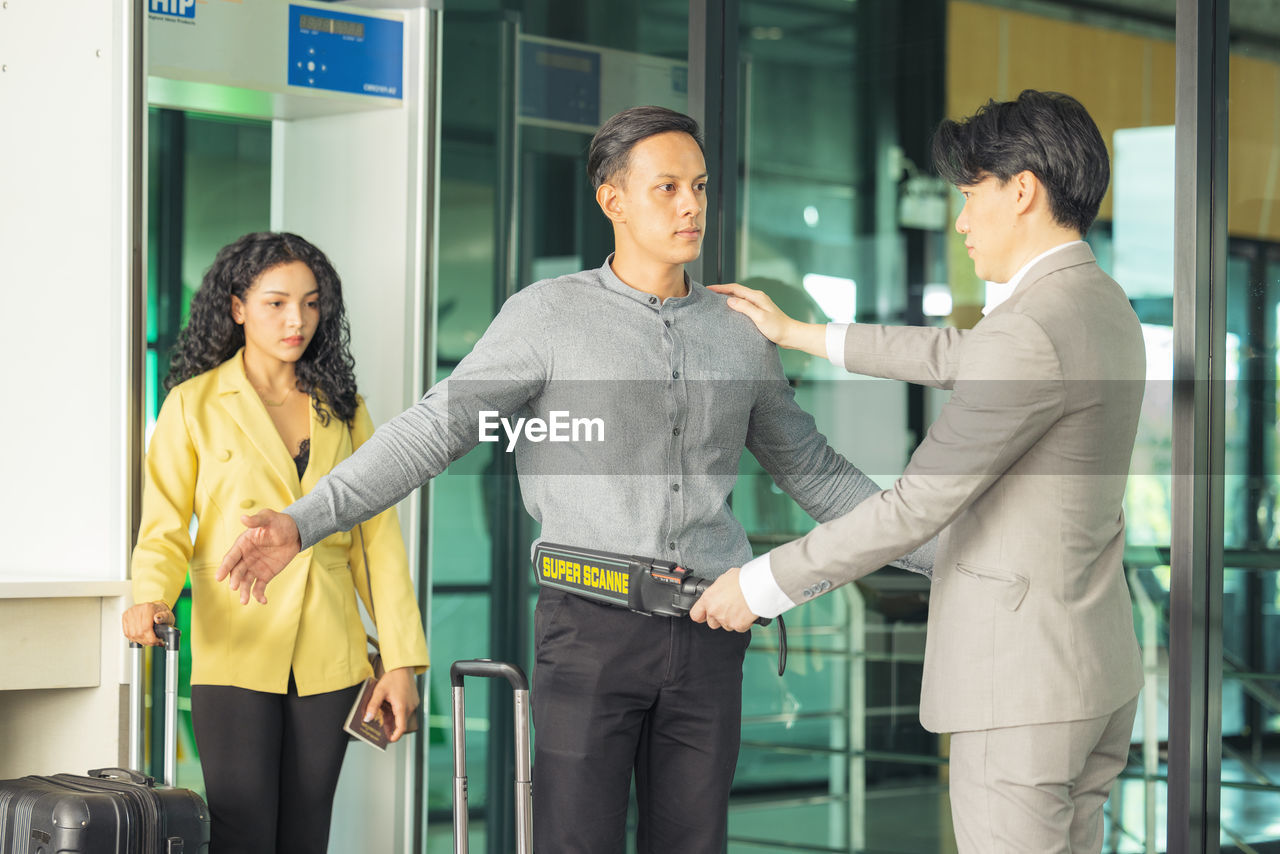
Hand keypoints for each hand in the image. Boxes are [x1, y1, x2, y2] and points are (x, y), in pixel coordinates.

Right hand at [122, 601, 174, 645]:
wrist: (156, 607)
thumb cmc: (162, 612)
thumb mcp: (168, 615)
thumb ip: (165, 617)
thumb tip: (158, 619)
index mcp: (148, 608)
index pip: (146, 628)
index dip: (151, 638)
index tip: (157, 641)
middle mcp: (137, 609)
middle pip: (138, 632)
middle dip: (147, 641)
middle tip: (154, 642)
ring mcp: (129, 613)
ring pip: (132, 634)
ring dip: (140, 641)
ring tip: (148, 641)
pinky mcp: (125, 617)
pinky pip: (127, 632)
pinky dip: (134, 638)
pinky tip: (141, 638)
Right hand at [215, 509, 300, 604]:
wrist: (295, 533)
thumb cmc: (279, 523)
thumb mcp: (269, 518)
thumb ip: (257, 520)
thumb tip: (243, 518)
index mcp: (243, 545)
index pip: (231, 557)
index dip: (225, 567)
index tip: (219, 577)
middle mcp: (246, 558)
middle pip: (237, 571)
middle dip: (234, 580)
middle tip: (234, 587)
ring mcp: (254, 568)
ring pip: (245, 582)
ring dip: (244, 592)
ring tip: (245, 601)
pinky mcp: (265, 575)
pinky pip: (259, 587)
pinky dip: (259, 595)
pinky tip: (263, 601)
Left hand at [365, 666, 419, 742]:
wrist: (404, 666)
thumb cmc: (393, 676)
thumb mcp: (379, 691)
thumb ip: (373, 706)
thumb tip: (367, 719)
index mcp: (402, 707)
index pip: (401, 727)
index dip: (395, 736)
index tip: (389, 739)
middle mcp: (410, 706)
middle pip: (400, 722)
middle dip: (390, 726)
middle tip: (380, 728)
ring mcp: (413, 703)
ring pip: (402, 716)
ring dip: (393, 718)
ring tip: (382, 715)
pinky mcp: (413, 700)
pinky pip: (405, 710)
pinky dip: (397, 711)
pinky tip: (389, 706)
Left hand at [688, 567, 758, 631]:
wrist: (758, 585)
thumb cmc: (743, 579)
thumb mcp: (724, 579)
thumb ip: (717, 590)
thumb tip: (718, 592)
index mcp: (708, 599)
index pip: (696, 615)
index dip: (701, 615)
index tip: (704, 615)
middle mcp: (715, 611)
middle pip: (712, 623)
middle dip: (719, 618)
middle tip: (728, 608)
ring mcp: (726, 620)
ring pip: (726, 626)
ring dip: (732, 620)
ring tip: (740, 608)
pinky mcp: (738, 625)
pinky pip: (739, 628)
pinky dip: (744, 623)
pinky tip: (747, 612)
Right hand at [707, 283, 824, 355]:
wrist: (791, 335)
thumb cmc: (778, 328)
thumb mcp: (760, 317)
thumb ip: (745, 308)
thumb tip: (730, 300)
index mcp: (757, 297)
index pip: (735, 288)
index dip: (720, 288)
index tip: (709, 288)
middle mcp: (757, 298)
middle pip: (736, 291)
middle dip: (722, 291)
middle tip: (709, 294)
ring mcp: (759, 305)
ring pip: (740, 298)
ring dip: (728, 298)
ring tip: (716, 302)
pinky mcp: (760, 312)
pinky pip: (744, 306)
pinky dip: (735, 306)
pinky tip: (730, 312)